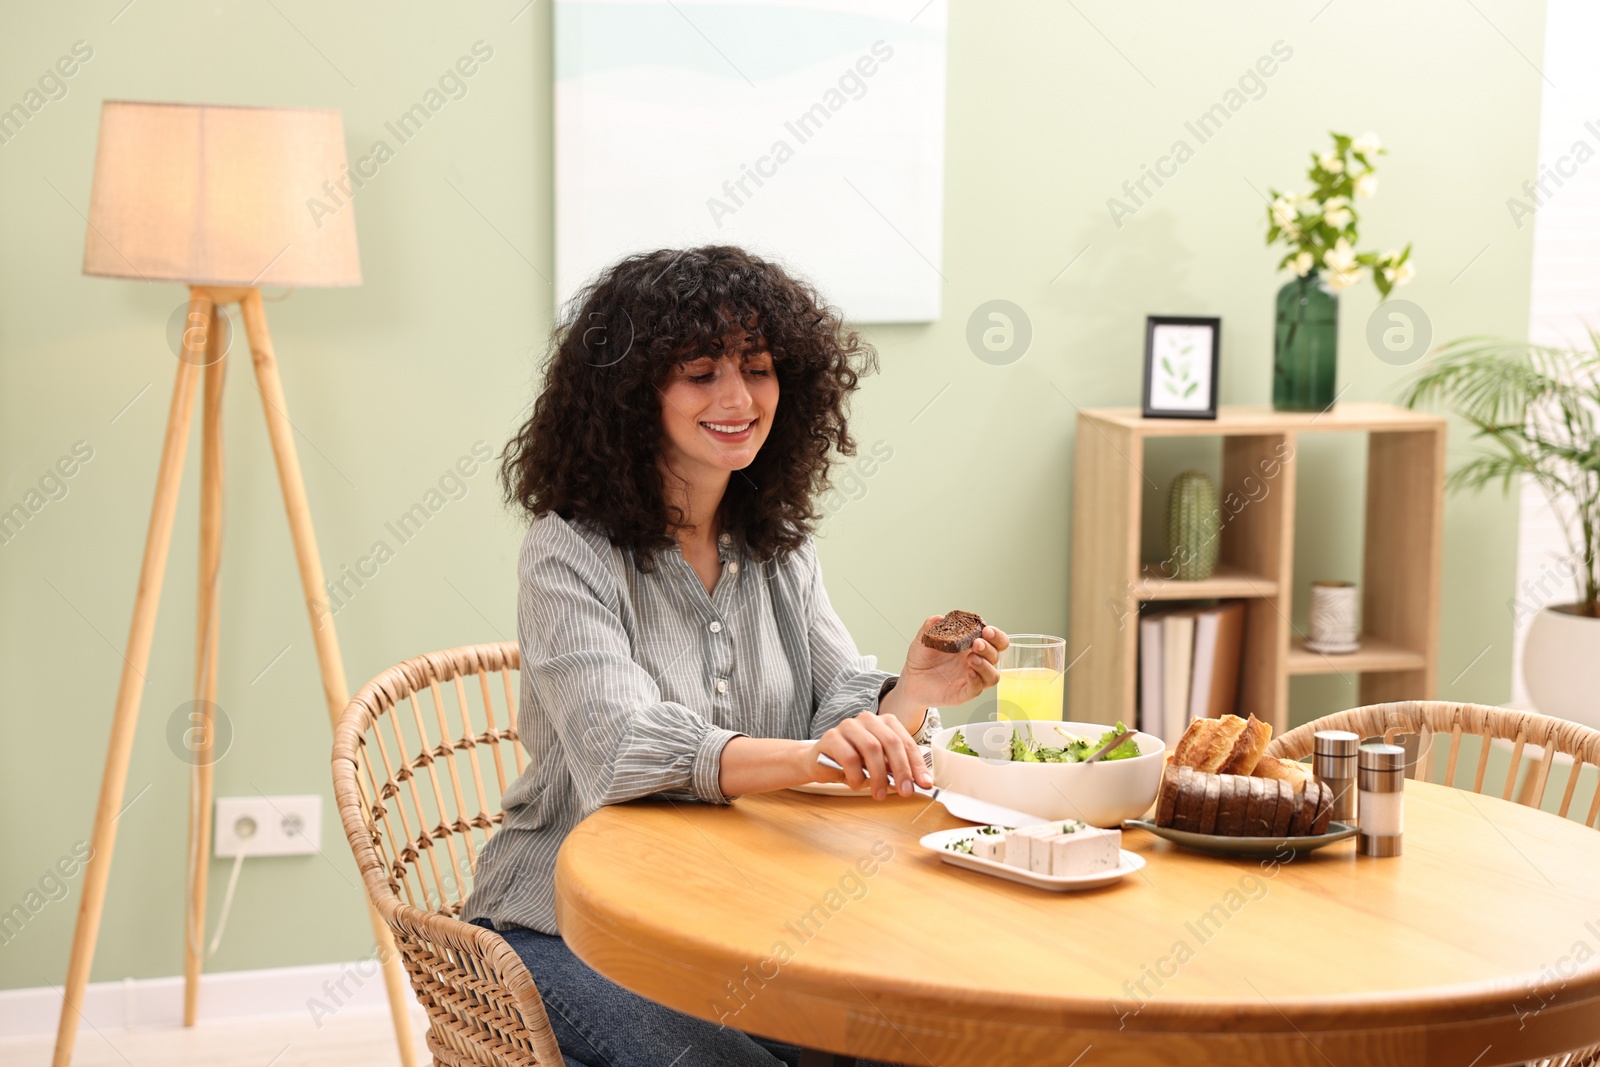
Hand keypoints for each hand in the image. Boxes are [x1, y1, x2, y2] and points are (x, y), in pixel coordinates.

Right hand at [805, 710, 930, 800]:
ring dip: (879, 775)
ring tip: (879, 794)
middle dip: (901, 769)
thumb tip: (920, 782)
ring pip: (871, 748)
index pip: (905, 741)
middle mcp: (867, 719)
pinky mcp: (831, 737)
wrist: (820, 762)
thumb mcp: (880, 766)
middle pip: (890, 742)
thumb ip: (897, 769)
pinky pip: (849, 757)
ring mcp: (848, 726)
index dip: (916, 763)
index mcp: (884, 722)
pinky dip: (857, 776)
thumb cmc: (854, 764)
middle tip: (905, 791)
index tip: (924, 783)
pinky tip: (857, 785)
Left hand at [893, 617, 1009, 710]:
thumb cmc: (922, 659)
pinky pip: (976, 689)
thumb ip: (930, 627)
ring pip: (992, 676)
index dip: (996, 636)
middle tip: (977, 643)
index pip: (996, 641)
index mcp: (971, 646)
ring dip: (985, 666)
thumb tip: (938, 618)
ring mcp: (970, 679)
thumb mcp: (924, 639)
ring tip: (971, 658)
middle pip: (995, 656)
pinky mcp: (962, 694)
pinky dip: (976, 681)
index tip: (986, 630)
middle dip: (989, 648)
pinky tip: (968, 672)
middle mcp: (975, 662)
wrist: (909, 678)